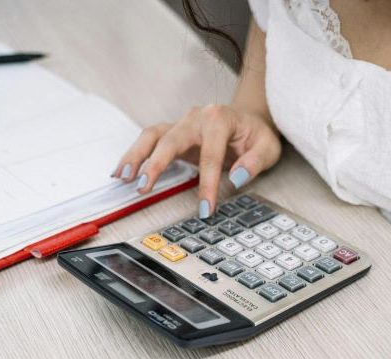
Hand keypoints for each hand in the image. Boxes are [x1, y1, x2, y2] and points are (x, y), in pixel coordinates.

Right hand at [112, 105, 280, 217]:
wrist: (249, 120)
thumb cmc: (256, 135)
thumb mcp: (268, 148)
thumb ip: (254, 162)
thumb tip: (235, 177)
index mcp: (219, 118)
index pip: (210, 155)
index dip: (207, 185)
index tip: (205, 209)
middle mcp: (196, 117)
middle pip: (170, 139)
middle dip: (156, 164)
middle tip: (144, 187)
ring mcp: (182, 123)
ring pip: (152, 136)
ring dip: (136, 156)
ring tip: (123, 177)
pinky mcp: (173, 132)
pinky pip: (150, 141)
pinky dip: (135, 155)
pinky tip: (123, 171)